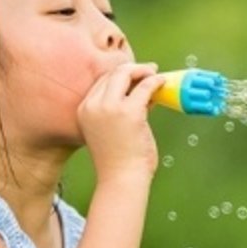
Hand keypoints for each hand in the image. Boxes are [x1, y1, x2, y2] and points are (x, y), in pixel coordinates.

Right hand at [77, 63, 165, 181]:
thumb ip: (122, 111)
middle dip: (132, 69)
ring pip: (125, 74)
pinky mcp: (129, 112)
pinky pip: (144, 86)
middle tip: (149, 70)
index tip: (136, 77)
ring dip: (143, 70)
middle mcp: (93, 105)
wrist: (121, 178)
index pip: (102, 82)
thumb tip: (145, 96)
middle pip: (112, 74)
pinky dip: (155, 81)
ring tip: (156, 74)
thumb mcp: (112, 130)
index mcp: (84, 110)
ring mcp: (109, 107)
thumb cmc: (120, 160)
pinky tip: (162, 82)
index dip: (121, 76)